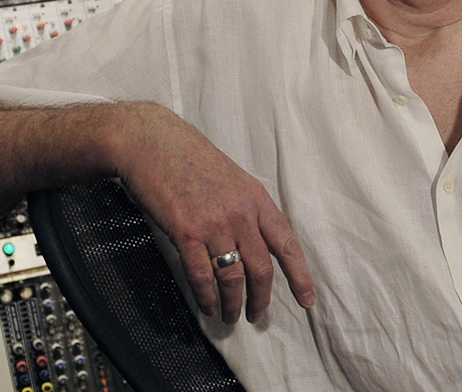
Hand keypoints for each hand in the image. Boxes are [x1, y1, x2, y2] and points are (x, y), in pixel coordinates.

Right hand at [109, 102, 314, 323]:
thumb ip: (250, 210)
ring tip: (231, 317)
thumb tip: (258, 243)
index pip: (287, 245)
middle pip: (262, 269)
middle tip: (258, 316)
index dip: (300, 276)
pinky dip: (206, 297)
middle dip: (262, 299)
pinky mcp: (186, 233)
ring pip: (233, 277)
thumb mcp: (235, 180)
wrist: (153, 144)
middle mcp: (242, 214)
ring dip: (233, 303)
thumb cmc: (193, 160)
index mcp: (258, 200)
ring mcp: (214, 225)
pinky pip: (201, 275)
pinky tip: (208, 306)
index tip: (307, 300)